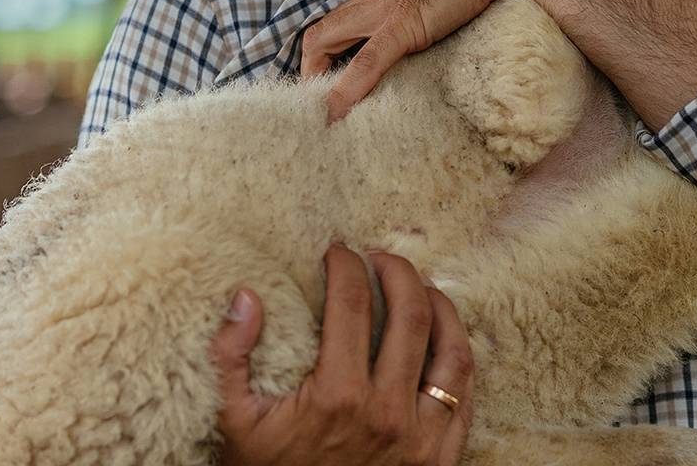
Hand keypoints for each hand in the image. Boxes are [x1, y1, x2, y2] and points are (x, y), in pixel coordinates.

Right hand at [209, 246, 473, 465]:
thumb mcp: (235, 425)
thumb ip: (231, 358)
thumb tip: (247, 296)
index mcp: (337, 395)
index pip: (351, 302)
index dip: (345, 264)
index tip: (337, 251)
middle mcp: (387, 412)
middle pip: (411, 313)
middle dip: (398, 270)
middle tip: (380, 257)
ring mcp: (421, 437)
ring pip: (451, 350)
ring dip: (440, 305)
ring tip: (420, 286)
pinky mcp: (442, 459)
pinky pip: (465, 394)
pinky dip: (459, 354)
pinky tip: (444, 336)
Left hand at [300, 0, 527, 120]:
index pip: (344, 18)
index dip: (333, 49)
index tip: (336, 77)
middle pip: (321, 31)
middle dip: (311, 69)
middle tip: (318, 102)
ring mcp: (386, 9)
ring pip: (326, 42)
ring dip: (317, 80)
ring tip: (320, 117)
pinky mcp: (405, 23)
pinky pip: (366, 62)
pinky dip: (346, 91)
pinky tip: (335, 115)